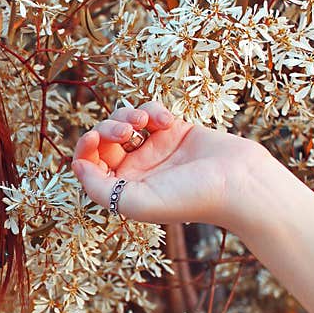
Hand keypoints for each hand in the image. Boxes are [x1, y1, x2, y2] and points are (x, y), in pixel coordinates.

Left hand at [71, 100, 261, 226]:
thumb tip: (76, 166)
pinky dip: (153, 110)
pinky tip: (167, 122)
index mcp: (122, 188)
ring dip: (126, 115)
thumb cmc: (187, 198)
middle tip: (127, 132)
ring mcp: (154, 149)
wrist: (237, 183)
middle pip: (103, 140)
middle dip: (108, 128)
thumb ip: (98, 188)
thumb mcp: (133, 202)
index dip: (85, 147)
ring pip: (123, 121)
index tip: (94, 137)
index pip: (90, 164)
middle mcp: (135, 169)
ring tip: (143, 123)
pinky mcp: (174, 130)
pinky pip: (150, 111)